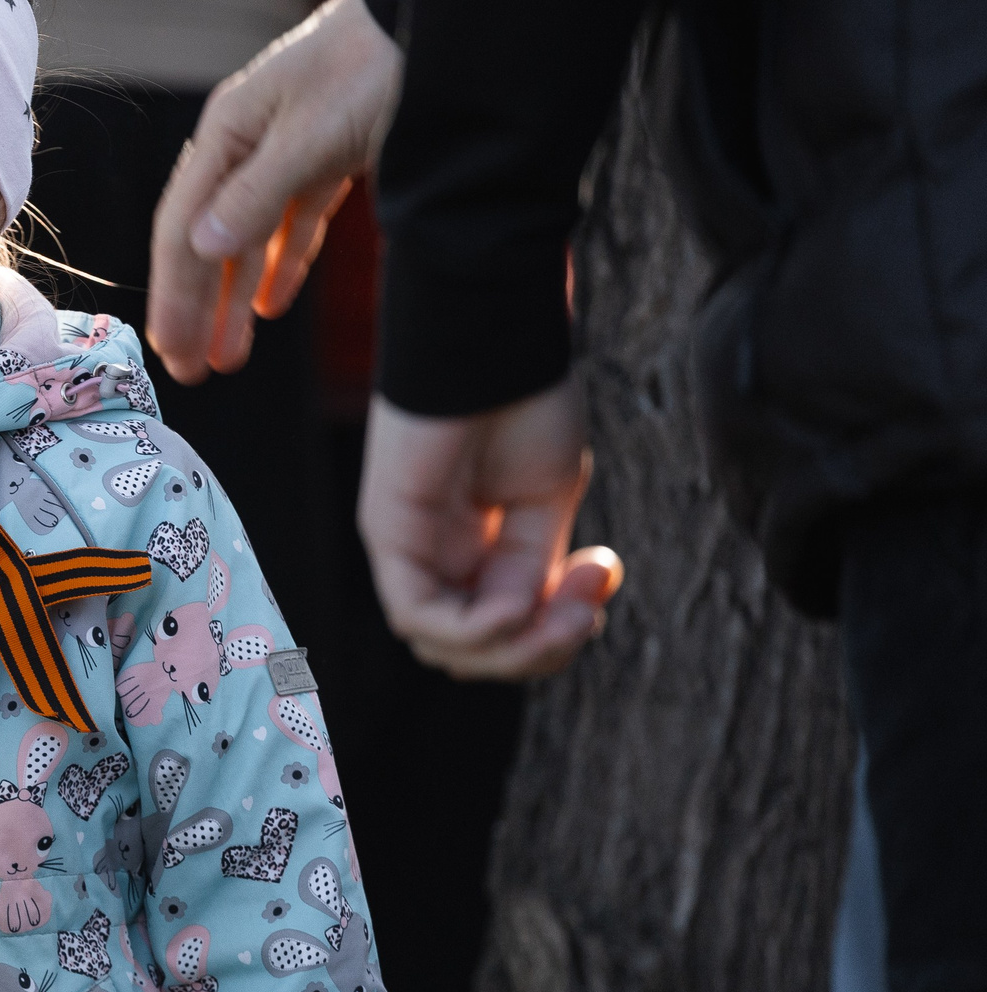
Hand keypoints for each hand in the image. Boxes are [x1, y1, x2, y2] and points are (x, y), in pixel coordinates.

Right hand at [147, 0, 402, 382]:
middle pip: (208, 238)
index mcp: (227, 133)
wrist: (436, 16)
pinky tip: (272, 305)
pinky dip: (282, 264)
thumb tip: (200, 251)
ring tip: (229, 357)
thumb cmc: (370, 63)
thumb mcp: (310, 134)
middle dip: (196, 307)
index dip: (175, 293)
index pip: (183, 227)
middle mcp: (247, 144)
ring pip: (248, 238)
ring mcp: (285, 150)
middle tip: (189, 370)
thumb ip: (256, 196)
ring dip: (235, 298)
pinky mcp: (326, 156)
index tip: (172, 349)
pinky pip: (292, 223)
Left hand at [357, 382, 624, 679]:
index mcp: (475, 548)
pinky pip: (419, 616)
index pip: (501, 632)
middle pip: (471, 653)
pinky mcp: (387, 532)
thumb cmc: (523, 402)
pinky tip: (519, 605)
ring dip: (516, 649)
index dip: (556, 631)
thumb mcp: (545, 502)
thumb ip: (536, 569)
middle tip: (590, 608)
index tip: (604, 576)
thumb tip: (536, 618)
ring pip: (443, 647)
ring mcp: (407, 546)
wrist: (496, 338)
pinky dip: (477, 628)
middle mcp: (435, 555)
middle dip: (540, 651)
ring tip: (568, 611)